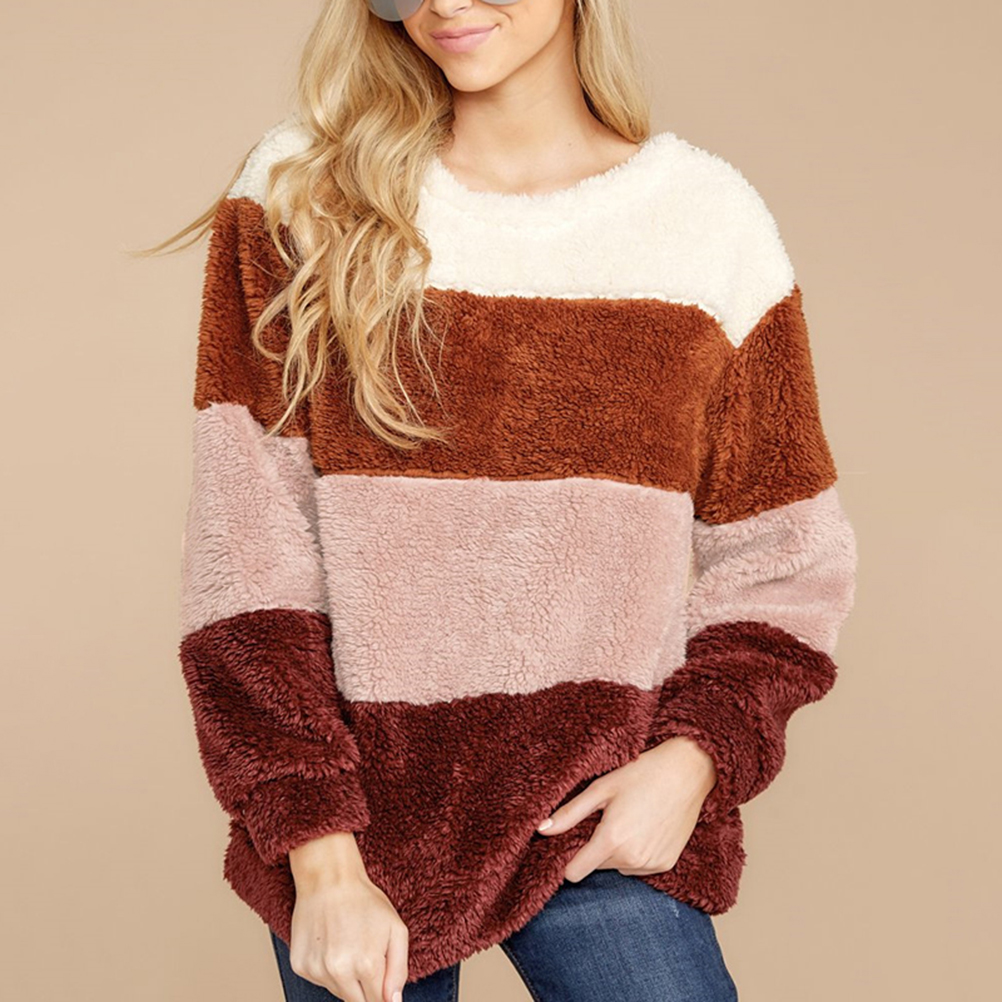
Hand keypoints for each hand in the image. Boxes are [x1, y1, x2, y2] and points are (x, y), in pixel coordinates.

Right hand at [287, 831, 408, 1001]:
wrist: (328, 879)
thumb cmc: (364, 901)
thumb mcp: (396, 929)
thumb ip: (399, 970)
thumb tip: (393, 1001)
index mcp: (367, 965)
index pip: (377, 1001)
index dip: (382, 991)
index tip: (381, 979)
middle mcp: (339, 972)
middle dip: (365, 988)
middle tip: (365, 956)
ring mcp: (316, 970)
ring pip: (338, 993)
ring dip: (346, 979)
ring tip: (348, 946)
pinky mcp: (300, 966)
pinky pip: (320, 981)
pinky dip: (327, 970)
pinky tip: (331, 945)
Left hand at [535, 737, 717, 882]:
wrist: (687, 772)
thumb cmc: (642, 773)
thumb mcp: (601, 788)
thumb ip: (570, 813)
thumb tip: (540, 830)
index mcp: (611, 840)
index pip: (574, 873)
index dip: (568, 858)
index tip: (573, 839)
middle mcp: (631, 859)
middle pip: (596, 866)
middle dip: (595, 847)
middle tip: (607, 818)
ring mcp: (651, 864)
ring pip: (617, 867)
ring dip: (617, 851)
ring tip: (628, 819)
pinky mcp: (666, 864)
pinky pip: (639, 866)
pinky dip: (636, 852)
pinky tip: (645, 827)